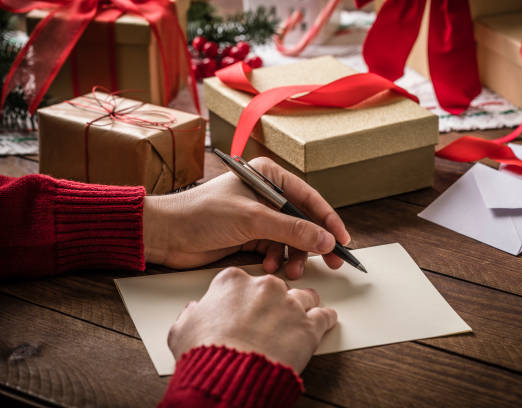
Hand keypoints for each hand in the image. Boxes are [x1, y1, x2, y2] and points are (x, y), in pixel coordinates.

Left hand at [143, 157, 350, 278]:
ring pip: (290, 239)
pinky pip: (274, 249)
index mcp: (268, 176)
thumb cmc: (201, 214)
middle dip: (314, 243)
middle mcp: (265, 194)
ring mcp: (257, 216)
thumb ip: (292, 230)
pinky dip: (275, 260)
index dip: (328, 220)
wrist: (166, 234)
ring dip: (293, 255)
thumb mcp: (252, 220)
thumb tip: (326, 240)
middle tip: (331, 263)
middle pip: (302, 220)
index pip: (308, 198)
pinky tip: (268, 267)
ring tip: (290, 270)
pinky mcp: (248, 235)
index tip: (343, 241)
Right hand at [167, 267, 336, 372]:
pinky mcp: (309, 325)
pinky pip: (325, 316)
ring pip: (304, 296)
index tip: (245, 303)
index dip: (243, 295)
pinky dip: (326, 319)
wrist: (231, 375)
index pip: (242, 279)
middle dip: (275, 300)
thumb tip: (193, 312)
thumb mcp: (183, 329)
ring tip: (302, 315)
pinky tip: (325, 321)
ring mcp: (289, 304)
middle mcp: (264, 286)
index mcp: (233, 282)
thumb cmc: (207, 352)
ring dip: (303, 306)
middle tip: (271, 316)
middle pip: (276, 286)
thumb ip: (191, 315)